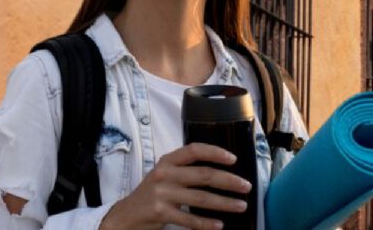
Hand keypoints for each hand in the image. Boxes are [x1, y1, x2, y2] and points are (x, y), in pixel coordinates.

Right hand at [99, 143, 250, 229]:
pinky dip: (206, 223)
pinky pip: (189, 219)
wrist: (126, 215)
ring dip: (224, 203)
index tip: (234, 159)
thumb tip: (224, 170)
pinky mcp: (160, 213)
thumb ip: (187, 169)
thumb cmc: (154, 192)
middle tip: (246, 187)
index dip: (215, 152)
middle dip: (229, 181)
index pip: (195, 150)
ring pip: (201, 198)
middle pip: (204, 175)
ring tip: (241, 206)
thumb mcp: (166, 174)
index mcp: (168, 161)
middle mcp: (164, 174)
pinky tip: (220, 224)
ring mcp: (161, 194)